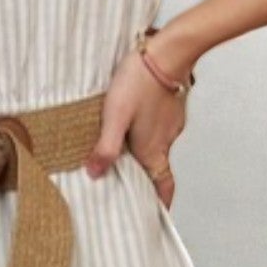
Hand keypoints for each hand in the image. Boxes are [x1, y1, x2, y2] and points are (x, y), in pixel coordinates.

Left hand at [84, 35, 193, 210]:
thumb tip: (94, 174)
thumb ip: (106, 146)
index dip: (161, 203)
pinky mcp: (172, 107)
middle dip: (145, 177)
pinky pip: (160, 126)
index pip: (163, 187)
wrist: (168, 52)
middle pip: (157, 168)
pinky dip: (149, 129)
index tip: (156, 214)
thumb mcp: (115, 116)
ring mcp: (172, 124)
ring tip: (124, 143)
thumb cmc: (139, 82)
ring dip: (144, 148)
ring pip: (157, 144)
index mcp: (152, 150)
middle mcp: (165, 141)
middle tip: (127, 179)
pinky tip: (135, 117)